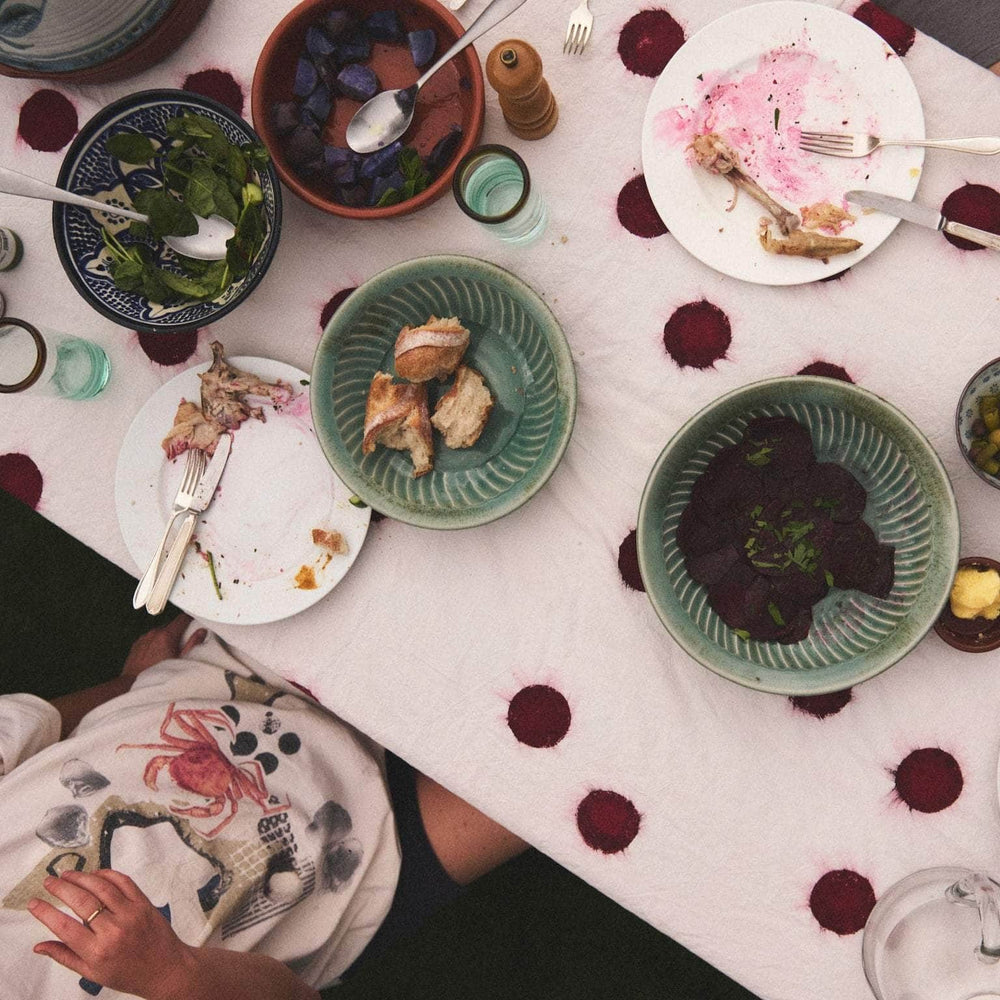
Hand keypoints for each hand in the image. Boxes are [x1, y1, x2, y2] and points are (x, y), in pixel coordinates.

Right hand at [28, 870, 196, 999]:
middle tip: (48, 881)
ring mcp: (131, 914)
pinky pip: (123, 882)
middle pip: (81, 901)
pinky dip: (107, 874)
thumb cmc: (127, 973)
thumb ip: (65, 956)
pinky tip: (94, 874)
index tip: (33, 903)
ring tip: (67, 875)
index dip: (45, 913)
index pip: (64, 927)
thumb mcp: (92, 973)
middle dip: (61, 888)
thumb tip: (38, 946)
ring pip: (101, 887)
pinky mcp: (144, 903)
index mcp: (97, 952)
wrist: (165, 970)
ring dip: (81, 877)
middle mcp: (113, 931)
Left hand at [122, 614, 206, 679]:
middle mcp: (154, 633)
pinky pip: (150, 638)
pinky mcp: (138, 643)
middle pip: (171, 624)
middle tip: (183, 643)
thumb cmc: (158, 674)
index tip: (194, 624)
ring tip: (169, 651)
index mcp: (166, 635)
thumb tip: (201, 632)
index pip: (182, 618)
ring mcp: (145, 637)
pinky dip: (156, 642)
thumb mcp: (181, 660)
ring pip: (160, 631)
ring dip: (166, 637)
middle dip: (178, 631)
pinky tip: (157, 654)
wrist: (134, 682)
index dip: (190, 620)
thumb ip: (193, 643)